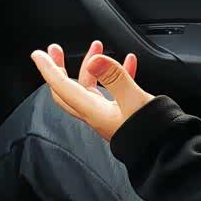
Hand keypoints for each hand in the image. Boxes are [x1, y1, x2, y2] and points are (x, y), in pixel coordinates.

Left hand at [32, 41, 151, 140]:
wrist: (162, 152)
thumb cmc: (148, 131)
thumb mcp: (133, 99)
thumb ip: (115, 77)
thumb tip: (95, 60)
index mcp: (92, 110)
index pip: (62, 86)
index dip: (48, 69)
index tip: (38, 53)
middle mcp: (93, 113)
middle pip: (67, 89)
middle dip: (59, 68)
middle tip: (56, 50)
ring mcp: (105, 114)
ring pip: (88, 87)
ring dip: (91, 66)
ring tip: (98, 48)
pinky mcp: (118, 113)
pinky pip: (110, 90)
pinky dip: (116, 74)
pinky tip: (129, 62)